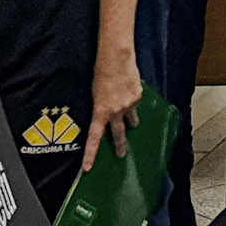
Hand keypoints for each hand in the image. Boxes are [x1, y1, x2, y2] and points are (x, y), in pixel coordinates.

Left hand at [81, 50, 141, 171]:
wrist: (117, 58)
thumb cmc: (101, 74)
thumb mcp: (95, 94)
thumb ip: (101, 109)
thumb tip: (105, 116)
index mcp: (101, 112)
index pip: (94, 138)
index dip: (90, 154)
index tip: (87, 167)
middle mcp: (116, 111)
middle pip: (119, 135)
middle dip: (120, 146)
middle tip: (121, 155)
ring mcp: (129, 104)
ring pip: (132, 120)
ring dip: (130, 120)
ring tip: (128, 116)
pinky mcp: (138, 96)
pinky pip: (136, 104)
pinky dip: (133, 101)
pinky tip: (128, 90)